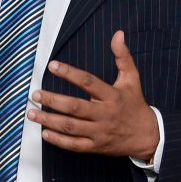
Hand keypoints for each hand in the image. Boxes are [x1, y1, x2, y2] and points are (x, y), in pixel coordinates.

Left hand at [27, 30, 159, 159]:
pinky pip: (75, 145)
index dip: (69, 73)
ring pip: (71, 127)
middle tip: (36, 93)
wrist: (148, 137)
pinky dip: (59, 141)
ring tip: (32, 113)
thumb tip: (118, 34)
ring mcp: (100, 132)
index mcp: (112, 96)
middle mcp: (104, 114)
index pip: (88, 82)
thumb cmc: (135, 104)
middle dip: (53, 100)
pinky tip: (45, 133)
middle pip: (75, 107)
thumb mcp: (132, 79)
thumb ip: (123, 56)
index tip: (52, 65)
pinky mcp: (96, 146)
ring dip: (49, 120)